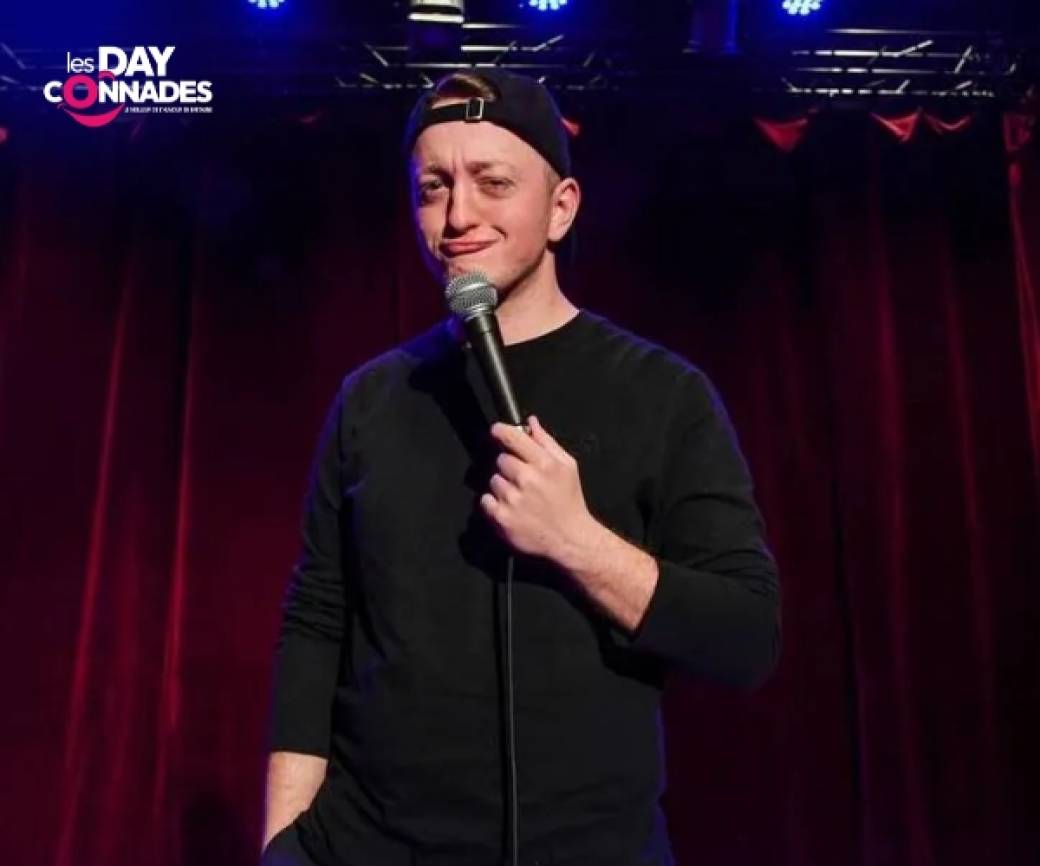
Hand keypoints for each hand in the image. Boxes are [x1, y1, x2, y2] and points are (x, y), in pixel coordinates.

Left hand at [480, 415, 596, 563]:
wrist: (570, 538)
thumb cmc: (569, 502)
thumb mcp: (567, 467)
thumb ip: (546, 442)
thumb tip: (531, 423)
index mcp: (544, 464)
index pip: (513, 438)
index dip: (501, 431)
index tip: (497, 431)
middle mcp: (527, 479)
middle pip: (500, 460)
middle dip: (508, 467)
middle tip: (522, 479)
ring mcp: (513, 499)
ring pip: (493, 480)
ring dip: (502, 487)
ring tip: (520, 498)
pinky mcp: (502, 517)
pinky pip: (485, 500)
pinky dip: (494, 504)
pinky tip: (511, 509)